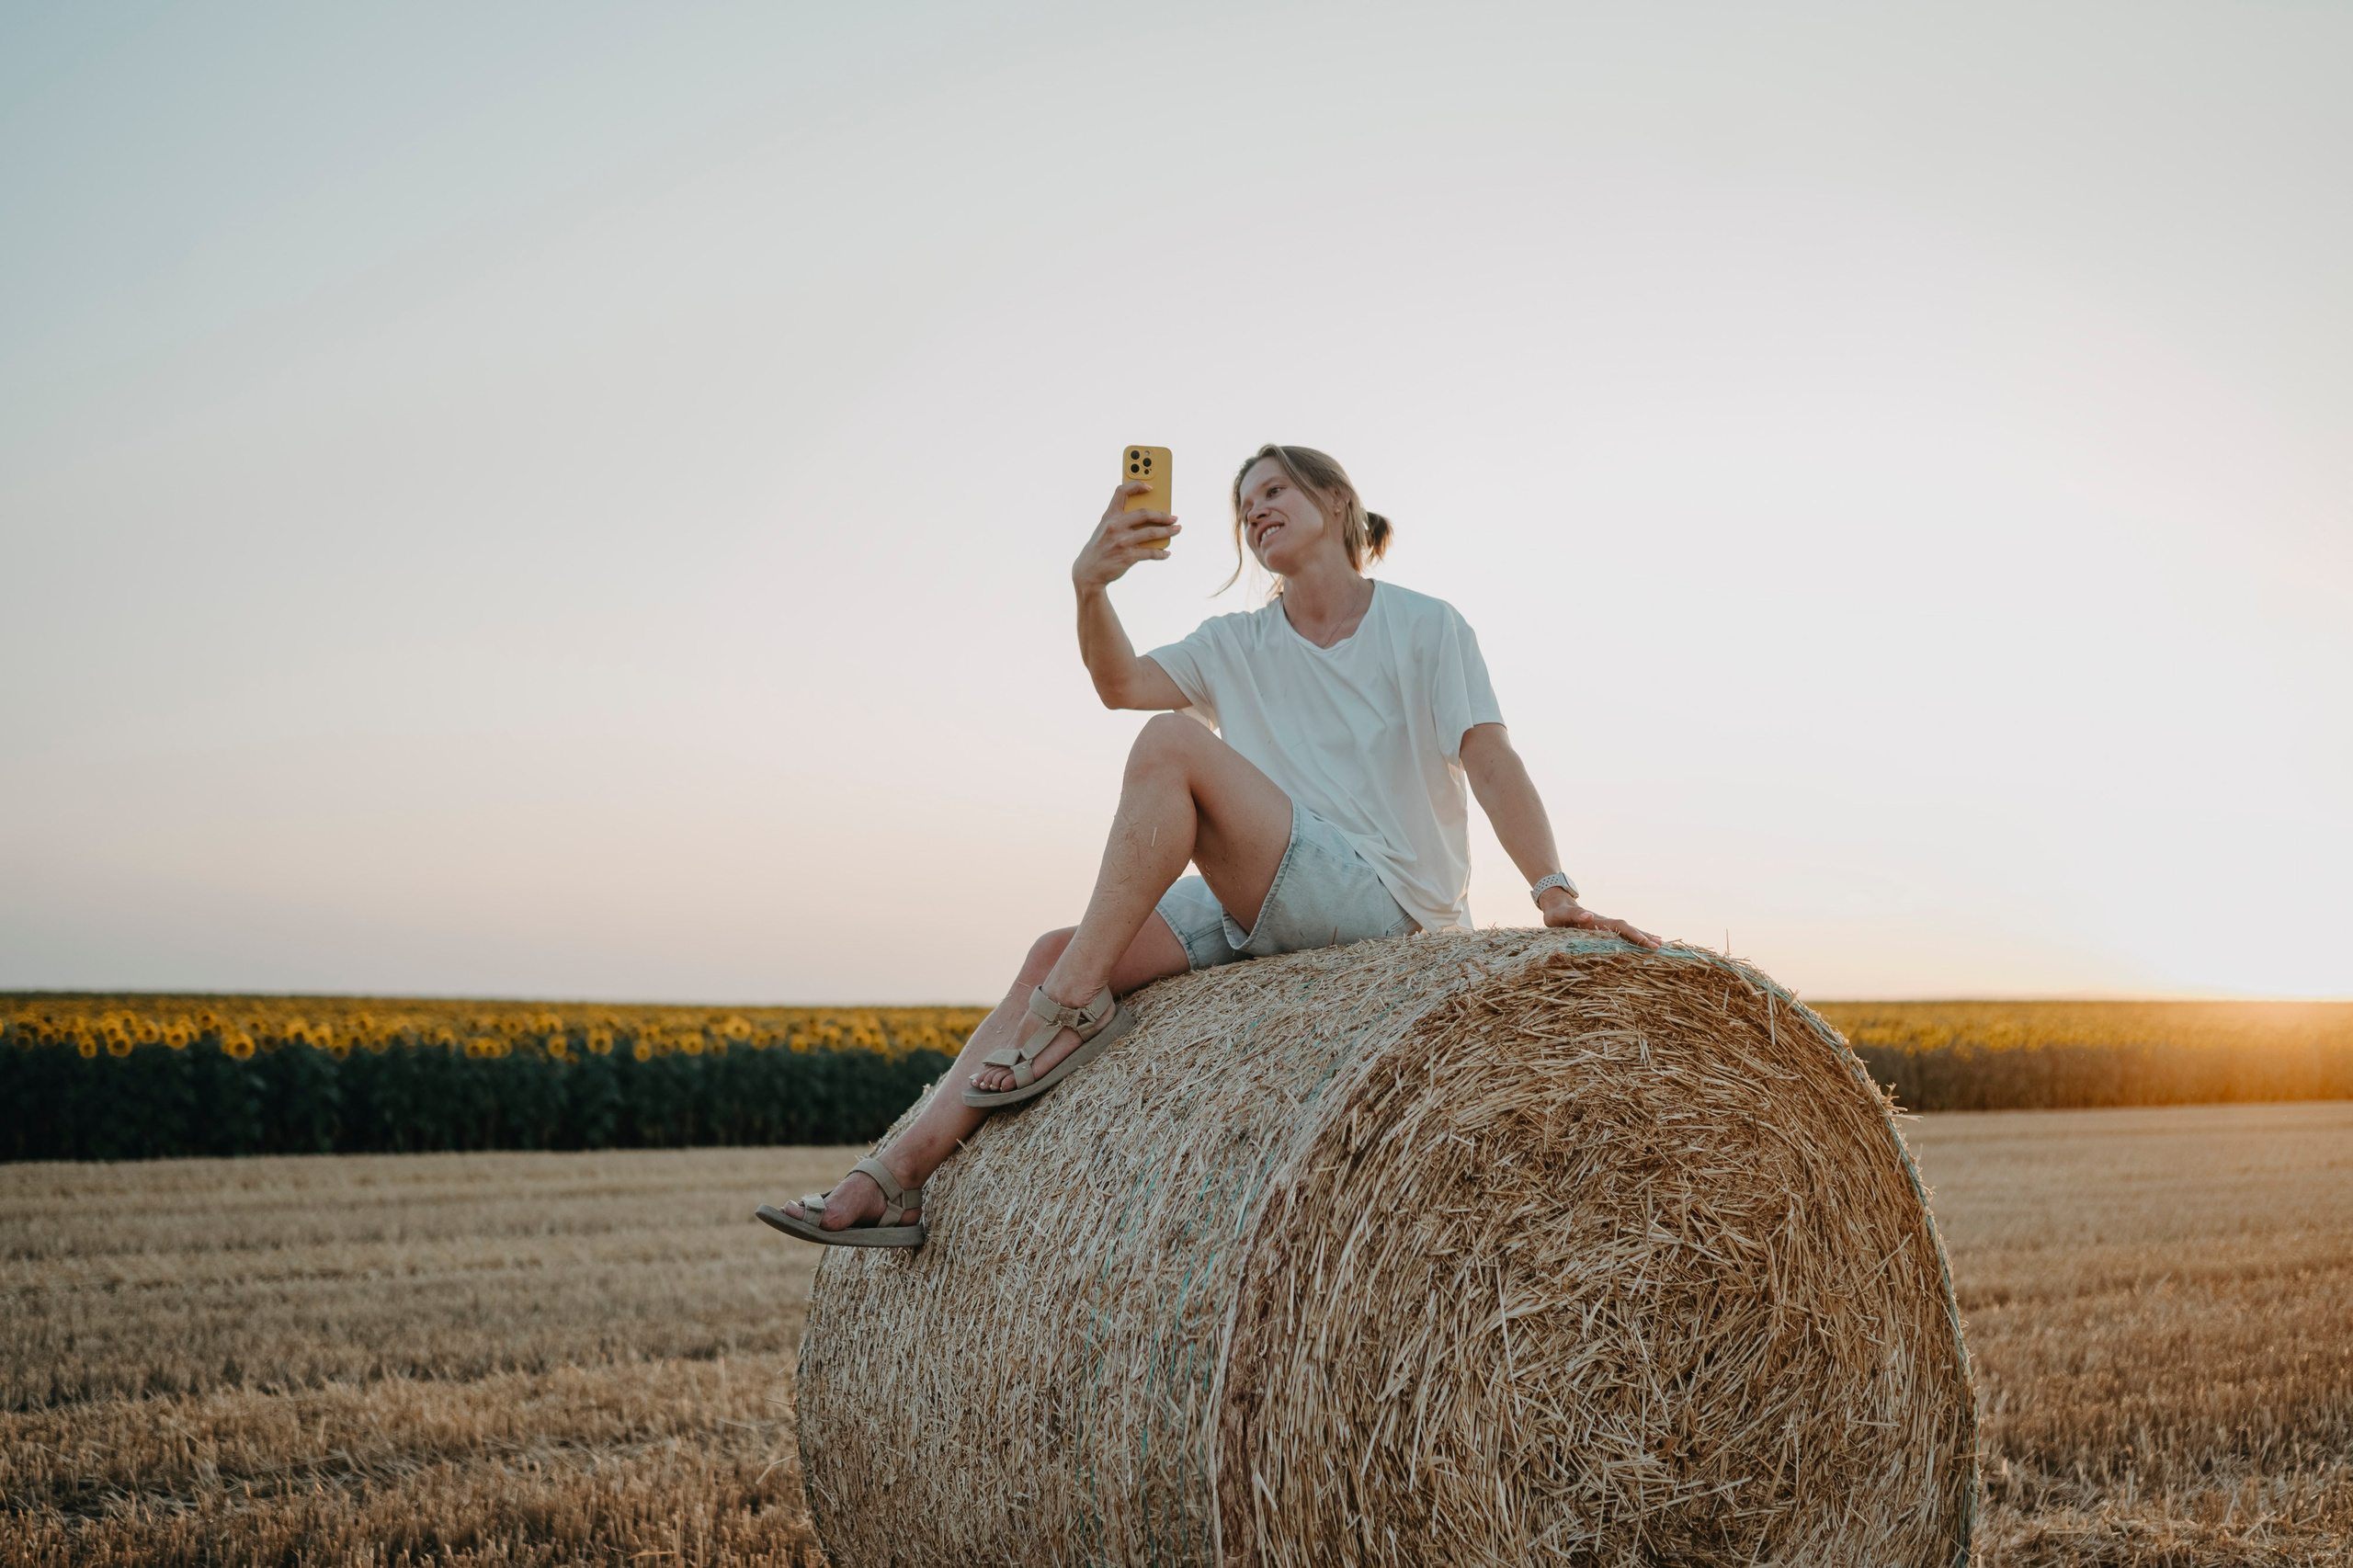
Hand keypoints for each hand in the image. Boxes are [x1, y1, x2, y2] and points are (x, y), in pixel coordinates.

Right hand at [1072, 481, 1180, 591]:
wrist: (1088, 572)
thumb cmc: (1099, 548)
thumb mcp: (1104, 529)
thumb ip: (1120, 520)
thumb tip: (1148, 517)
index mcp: (1109, 516)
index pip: (1122, 492)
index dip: (1136, 485)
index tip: (1150, 487)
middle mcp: (1115, 526)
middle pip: (1144, 514)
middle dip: (1162, 515)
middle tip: (1173, 518)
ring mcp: (1122, 541)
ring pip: (1151, 533)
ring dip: (1168, 531)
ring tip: (1177, 530)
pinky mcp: (1128, 556)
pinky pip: (1150, 552)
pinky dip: (1161, 553)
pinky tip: (1166, 553)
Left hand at [1537, 888, 1660, 948]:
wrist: (1556, 903)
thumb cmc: (1556, 913)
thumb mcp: (1560, 915)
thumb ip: (1574, 915)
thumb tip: (1589, 916)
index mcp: (1597, 921)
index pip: (1619, 927)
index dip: (1632, 934)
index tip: (1645, 942)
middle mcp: (1604, 922)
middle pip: (1628, 928)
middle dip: (1643, 937)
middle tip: (1659, 946)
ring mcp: (1605, 924)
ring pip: (1628, 930)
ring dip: (1643, 936)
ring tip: (1660, 944)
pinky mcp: (1603, 928)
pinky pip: (1622, 933)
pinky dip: (1635, 937)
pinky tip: (1645, 941)